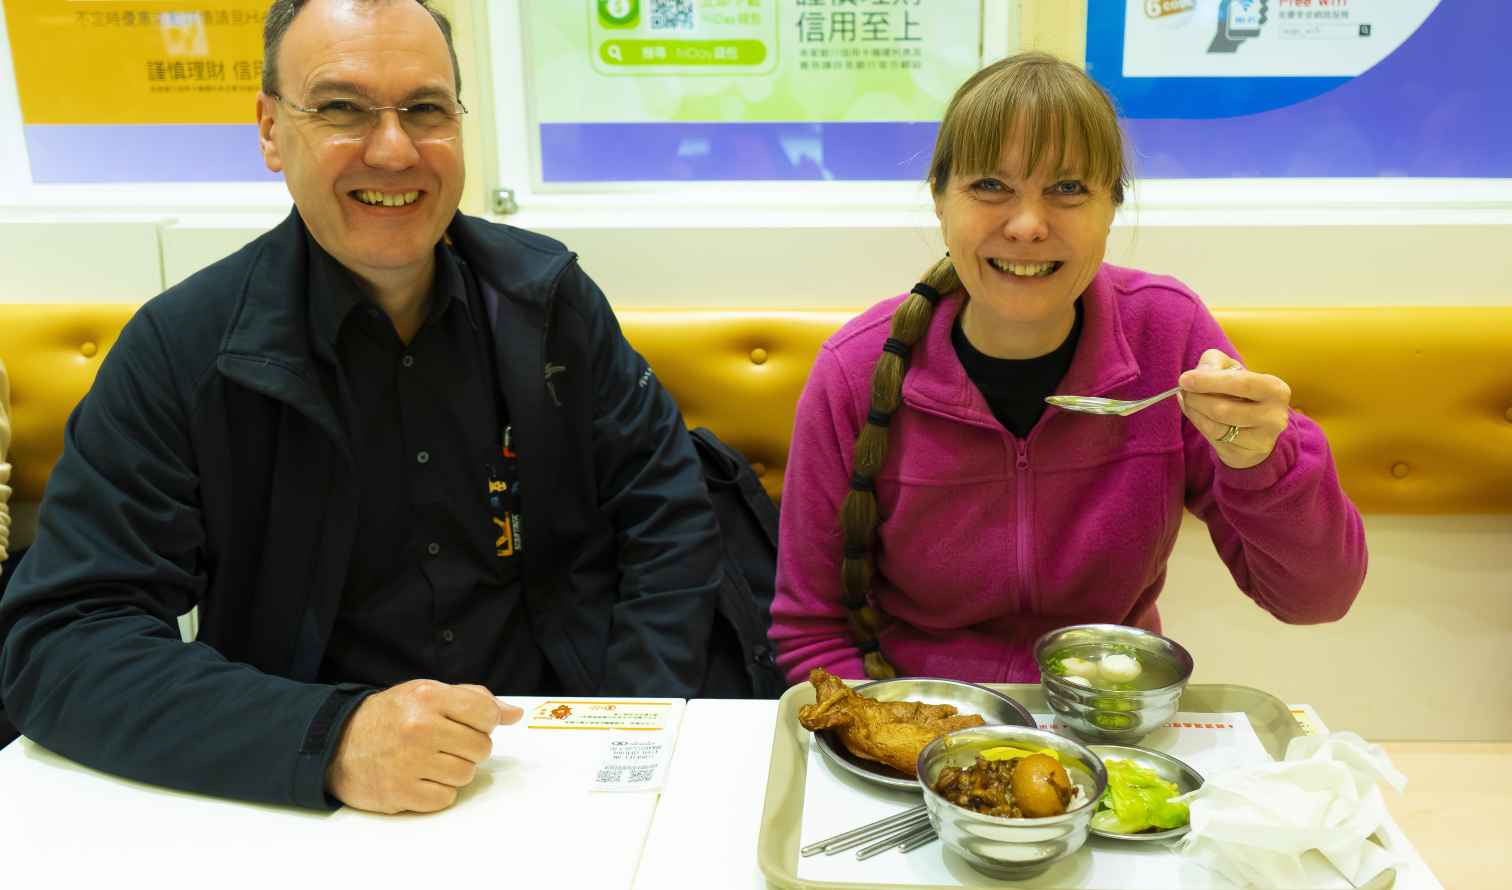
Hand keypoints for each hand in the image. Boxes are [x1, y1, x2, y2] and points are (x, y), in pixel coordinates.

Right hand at [326, 679, 522, 813]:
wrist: (336, 744)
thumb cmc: (390, 716)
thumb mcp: (427, 693)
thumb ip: (474, 699)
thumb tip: (514, 714)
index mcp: (428, 698)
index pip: (486, 713)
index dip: (484, 721)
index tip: (469, 723)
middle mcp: (420, 728)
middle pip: (481, 747)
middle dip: (470, 747)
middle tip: (446, 743)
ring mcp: (410, 763)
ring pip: (466, 774)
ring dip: (455, 770)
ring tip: (431, 760)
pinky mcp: (401, 793)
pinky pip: (446, 798)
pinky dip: (438, 791)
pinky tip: (420, 777)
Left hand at [1177, 349, 1291, 469]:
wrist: (1256, 428)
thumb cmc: (1241, 392)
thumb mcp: (1233, 370)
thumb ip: (1215, 363)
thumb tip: (1197, 373)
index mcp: (1275, 390)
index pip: (1242, 383)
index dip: (1209, 381)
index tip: (1184, 379)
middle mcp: (1274, 416)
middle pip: (1224, 409)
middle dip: (1196, 398)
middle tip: (1184, 390)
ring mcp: (1261, 439)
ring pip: (1216, 426)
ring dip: (1194, 411)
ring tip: (1189, 400)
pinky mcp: (1246, 454)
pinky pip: (1213, 438)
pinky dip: (1198, 423)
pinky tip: (1195, 413)